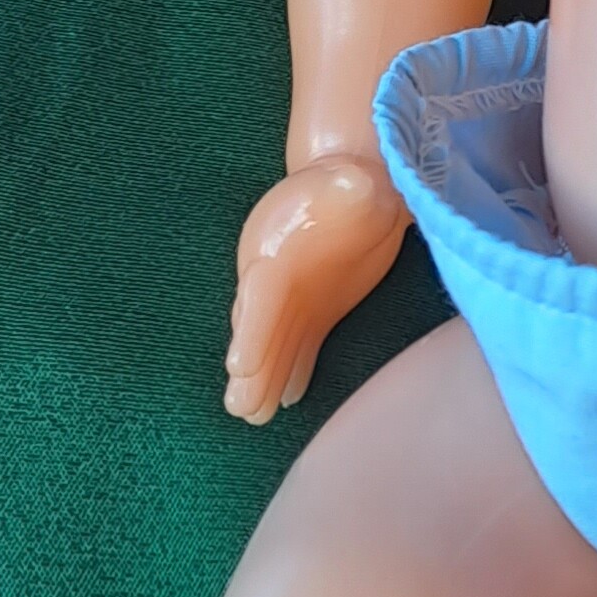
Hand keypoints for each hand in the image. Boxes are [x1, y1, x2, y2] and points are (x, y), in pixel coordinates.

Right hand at [224, 152, 408, 422]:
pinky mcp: (314, 310)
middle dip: (249, 367)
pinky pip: (299, 345)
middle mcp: (274, 276)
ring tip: (252, 416)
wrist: (354, 189)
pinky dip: (293, 372)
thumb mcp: (354, 179)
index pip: (262, 291)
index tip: (239, 364)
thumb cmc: (352, 182)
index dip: (252, 327)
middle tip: (239, 407)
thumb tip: (357, 184)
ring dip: (264, 380)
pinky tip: (286, 400)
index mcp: (277, 244)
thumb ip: (351, 186)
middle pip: (258, 326)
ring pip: (274, 344)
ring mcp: (293, 297)